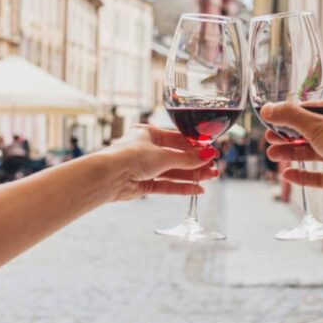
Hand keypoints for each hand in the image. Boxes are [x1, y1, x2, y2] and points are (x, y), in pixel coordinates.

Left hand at [100, 125, 219, 201]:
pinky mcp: (143, 184)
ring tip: (211, 177)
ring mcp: (144, 168)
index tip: (211, 151)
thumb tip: (207, 156)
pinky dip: (181, 187)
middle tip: (214, 167)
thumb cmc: (130, 157)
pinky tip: (197, 189)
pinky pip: (166, 185)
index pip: (177, 139)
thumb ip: (186, 159)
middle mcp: (146, 150)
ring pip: (173, 172)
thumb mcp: (162, 155)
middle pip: (176, 157)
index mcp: (147, 134)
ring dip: (192, 175)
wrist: (108, 176)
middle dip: (196, 163)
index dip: (195, 146)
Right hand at [259, 100, 322, 200]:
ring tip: (272, 155)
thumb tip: (266, 109)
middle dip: (287, 136)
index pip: (309, 109)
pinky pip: (319, 175)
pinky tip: (288, 174)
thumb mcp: (316, 124)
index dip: (290, 114)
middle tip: (268, 139)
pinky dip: (303, 176)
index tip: (271, 118)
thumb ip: (289, 117)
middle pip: (308, 132)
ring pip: (312, 153)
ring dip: (292, 153)